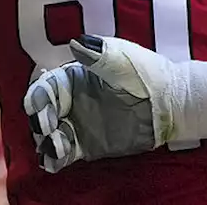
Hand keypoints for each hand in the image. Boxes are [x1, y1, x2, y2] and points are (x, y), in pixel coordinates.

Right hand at [22, 35, 165, 172]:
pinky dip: (54, 158)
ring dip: (45, 140)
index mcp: (76, 77)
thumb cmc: (146, 74)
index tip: (37, 106)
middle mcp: (72, 101)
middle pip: (43, 111)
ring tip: (54, 146)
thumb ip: (97, 55)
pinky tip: (53, 161)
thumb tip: (74, 43)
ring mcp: (79, 124)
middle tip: (46, 128)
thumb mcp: (122, 60)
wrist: (169, 103)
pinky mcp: (88, 145)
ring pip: (50, 133)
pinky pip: (64, 153)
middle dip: (39, 119)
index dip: (38, 95)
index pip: (48, 86)